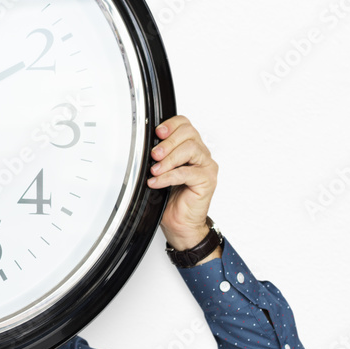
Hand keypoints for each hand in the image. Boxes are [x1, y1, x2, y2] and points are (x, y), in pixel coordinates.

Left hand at [147, 114, 218, 255]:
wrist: (180, 224)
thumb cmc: (171, 200)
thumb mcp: (159, 174)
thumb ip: (157, 159)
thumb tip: (142, 150)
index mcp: (190, 148)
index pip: (185, 124)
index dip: (171, 125)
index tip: (157, 132)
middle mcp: (200, 155)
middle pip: (188, 133)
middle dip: (168, 142)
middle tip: (154, 155)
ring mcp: (206, 166)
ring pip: (190, 149)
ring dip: (169, 158)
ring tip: (155, 170)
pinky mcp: (207, 180)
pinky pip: (187, 172)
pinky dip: (169, 176)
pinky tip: (157, 182)